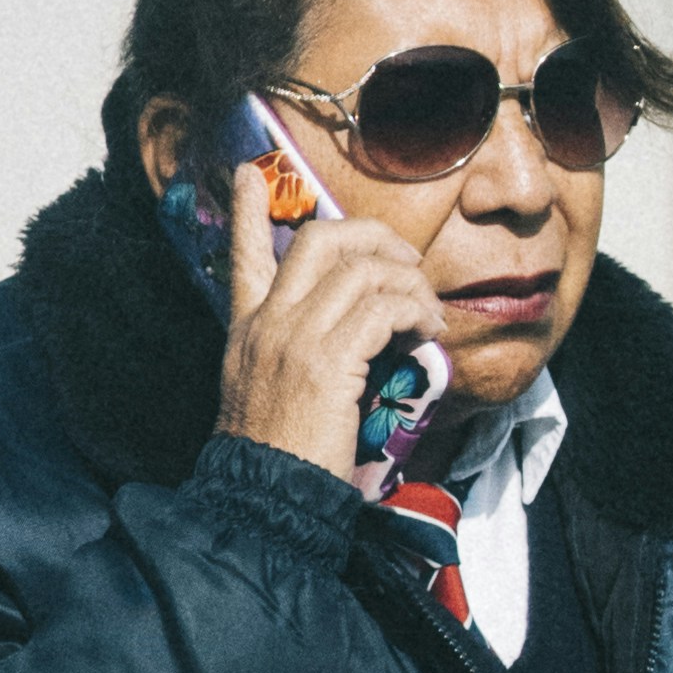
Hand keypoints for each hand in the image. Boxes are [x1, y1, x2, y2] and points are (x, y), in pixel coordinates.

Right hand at [218, 148, 442, 479]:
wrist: (264, 500)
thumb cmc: (278, 458)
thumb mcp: (268, 396)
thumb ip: (296, 355)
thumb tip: (351, 339)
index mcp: (246, 330)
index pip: (243, 256)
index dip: (248, 211)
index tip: (248, 173)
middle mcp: (266, 324)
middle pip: (320, 240)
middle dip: (374, 236)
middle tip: (407, 260)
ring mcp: (294, 337)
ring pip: (362, 270)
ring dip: (409, 283)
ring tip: (429, 315)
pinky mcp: (327, 360)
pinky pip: (383, 308)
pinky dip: (415, 312)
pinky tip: (428, 333)